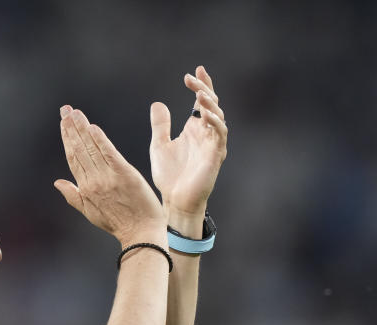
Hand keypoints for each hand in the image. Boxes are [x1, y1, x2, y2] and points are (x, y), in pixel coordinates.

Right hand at [54, 105, 165, 244]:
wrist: (140, 233)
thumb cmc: (119, 224)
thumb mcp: (90, 213)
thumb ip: (73, 196)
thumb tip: (57, 182)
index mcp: (86, 188)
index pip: (73, 158)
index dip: (67, 139)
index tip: (63, 123)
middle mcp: (93, 181)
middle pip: (79, 149)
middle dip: (71, 128)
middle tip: (65, 109)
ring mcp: (107, 178)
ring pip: (91, 149)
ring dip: (82, 129)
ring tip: (74, 112)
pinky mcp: (124, 175)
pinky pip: (109, 154)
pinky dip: (100, 140)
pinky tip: (92, 127)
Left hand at [150, 65, 227, 217]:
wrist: (175, 200)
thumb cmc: (169, 176)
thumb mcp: (159, 145)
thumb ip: (160, 125)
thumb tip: (157, 103)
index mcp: (194, 130)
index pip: (201, 102)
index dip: (201, 86)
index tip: (193, 71)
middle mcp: (206, 134)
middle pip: (211, 104)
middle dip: (204, 89)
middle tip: (192, 78)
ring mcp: (212, 144)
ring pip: (218, 117)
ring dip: (210, 103)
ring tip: (200, 94)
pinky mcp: (215, 155)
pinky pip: (219, 134)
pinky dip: (214, 122)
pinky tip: (204, 114)